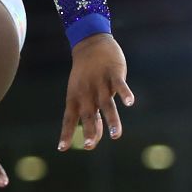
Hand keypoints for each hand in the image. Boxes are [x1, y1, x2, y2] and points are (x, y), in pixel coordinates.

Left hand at [58, 33, 134, 151]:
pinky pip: (120, 85)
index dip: (66, 133)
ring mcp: (100, 83)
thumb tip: (95, 138)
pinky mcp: (114, 74)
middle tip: (89, 146)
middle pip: (89, 114)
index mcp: (76, 97)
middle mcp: (87, 92)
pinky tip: (130, 103)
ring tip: (116, 135)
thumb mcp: (82, 93)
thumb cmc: (86, 74)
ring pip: (106, 104)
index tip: (61, 149)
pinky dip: (124, 94)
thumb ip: (90, 114)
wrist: (91, 43)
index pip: (69, 119)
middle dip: (90, 131)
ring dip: (111, 120)